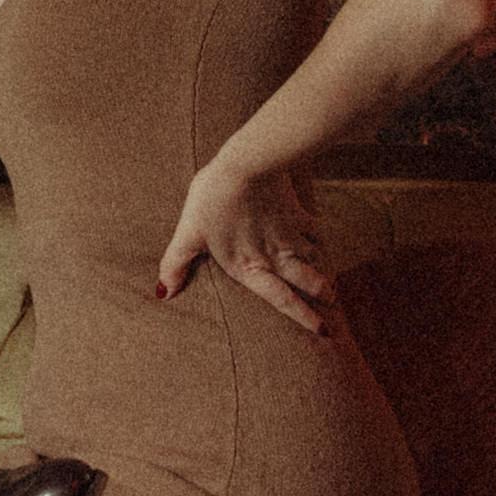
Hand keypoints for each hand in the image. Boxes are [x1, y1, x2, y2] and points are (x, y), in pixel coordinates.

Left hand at [156, 162, 337, 337]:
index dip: (302, 316)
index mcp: (249, 266)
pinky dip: (321, 238)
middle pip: (305, 281)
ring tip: (332, 283)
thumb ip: (176, 263)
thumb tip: (162, 293)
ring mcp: (289, 234)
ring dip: (323, 271)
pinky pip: (314, 229)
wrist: (248, 164)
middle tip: (333, 304)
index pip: (281, 299)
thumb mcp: (189, 233)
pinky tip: (322, 240)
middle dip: (321, 294)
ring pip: (313, 259)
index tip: (322, 331)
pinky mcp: (296, 211)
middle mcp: (274, 256)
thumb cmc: (213, 199)